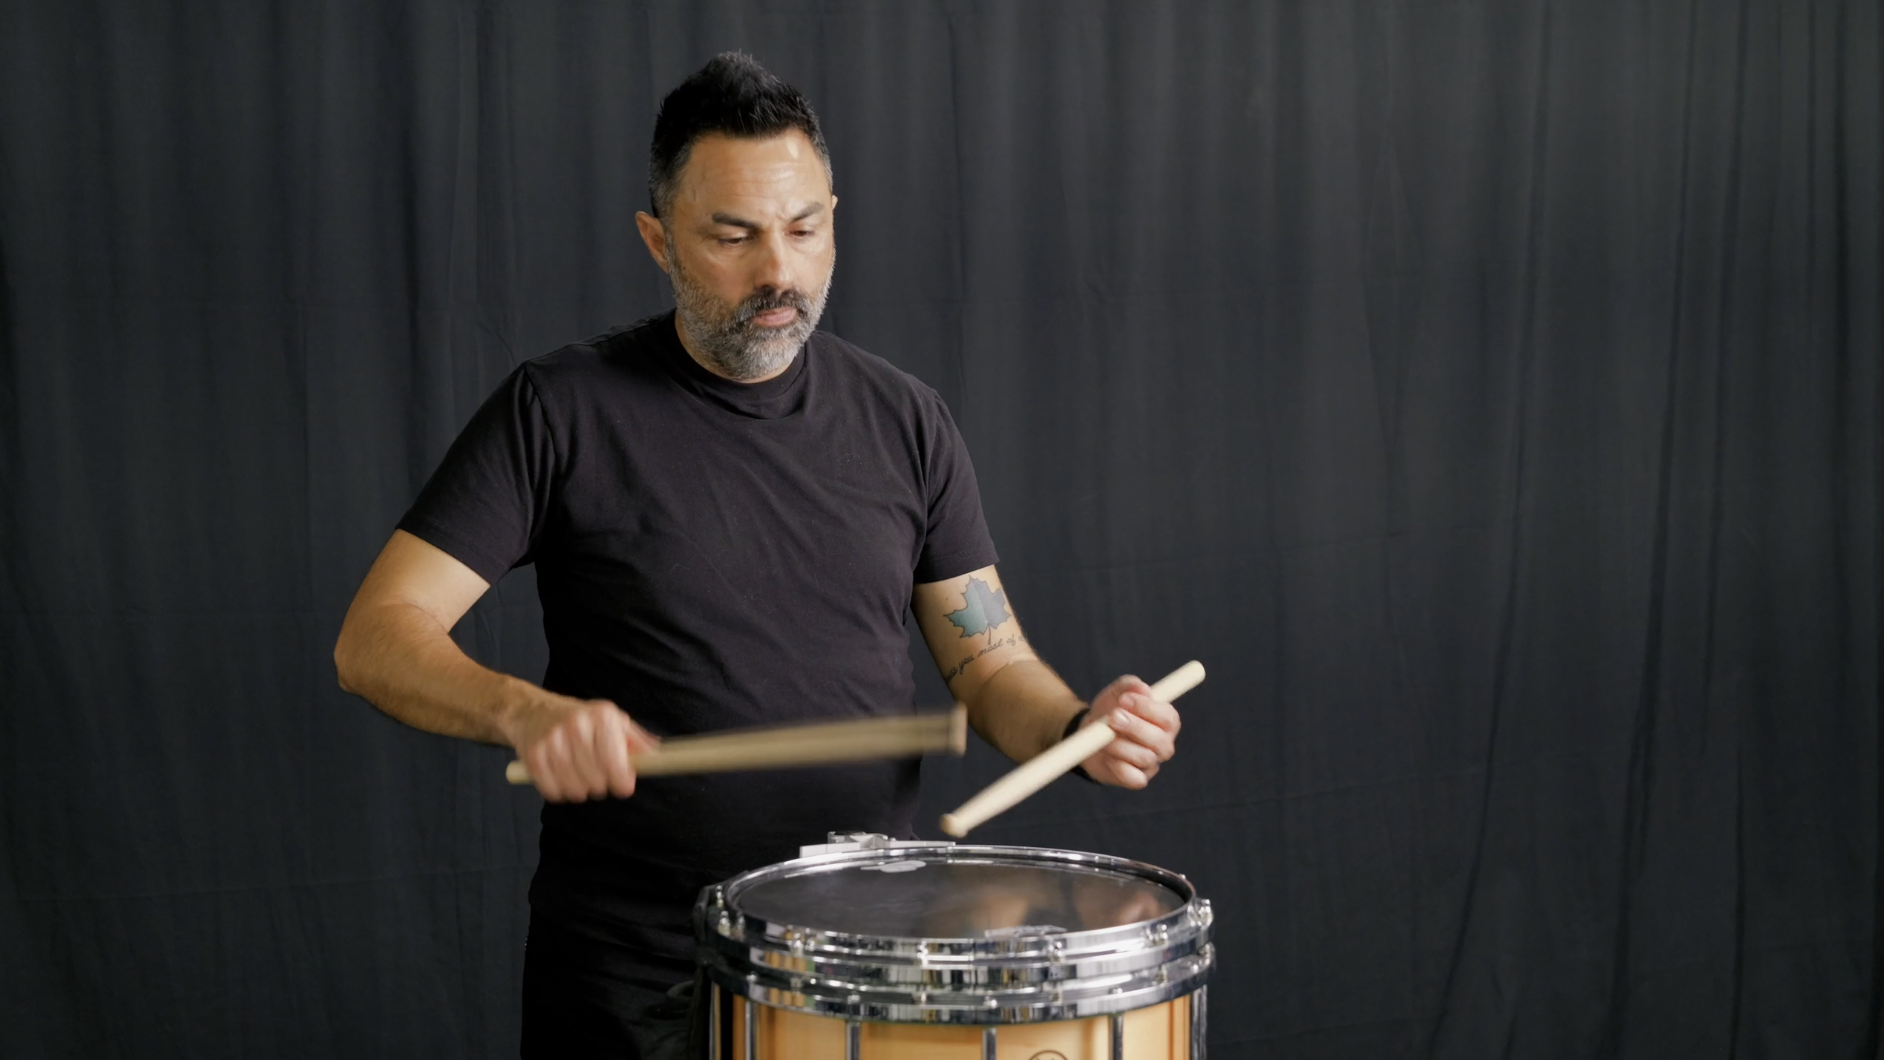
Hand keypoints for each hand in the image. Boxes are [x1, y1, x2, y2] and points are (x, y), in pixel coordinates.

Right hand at [504, 694, 659, 802]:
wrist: (532, 710)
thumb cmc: (579, 718)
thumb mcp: (612, 720)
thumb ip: (636, 741)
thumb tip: (659, 757)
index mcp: (602, 716)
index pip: (617, 764)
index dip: (622, 781)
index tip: (623, 785)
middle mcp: (577, 725)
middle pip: (598, 782)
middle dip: (600, 784)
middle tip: (595, 772)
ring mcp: (552, 741)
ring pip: (576, 790)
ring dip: (580, 789)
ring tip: (577, 772)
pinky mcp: (533, 756)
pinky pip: (553, 793)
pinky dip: (559, 791)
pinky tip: (559, 774)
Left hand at [1076, 674, 1180, 788]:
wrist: (1088, 736)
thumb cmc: (1109, 711)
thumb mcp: (1116, 693)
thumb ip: (1130, 686)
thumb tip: (1143, 688)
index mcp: (1165, 721)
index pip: (1168, 717)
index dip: (1147, 709)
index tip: (1124, 699)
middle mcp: (1163, 744)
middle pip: (1161, 741)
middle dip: (1135, 728)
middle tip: (1113, 717)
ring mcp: (1152, 764)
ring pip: (1145, 758)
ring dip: (1120, 745)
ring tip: (1103, 736)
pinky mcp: (1137, 779)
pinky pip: (1134, 778)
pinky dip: (1118, 767)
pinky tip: (1107, 756)